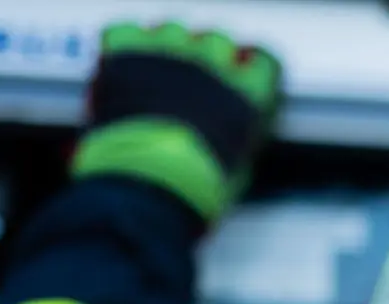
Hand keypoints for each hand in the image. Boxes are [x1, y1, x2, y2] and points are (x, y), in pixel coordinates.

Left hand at [71, 21, 282, 223]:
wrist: (148, 181)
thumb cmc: (195, 186)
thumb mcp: (238, 168)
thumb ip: (239, 137)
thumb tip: (232, 139)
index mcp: (247, 93)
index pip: (262, 61)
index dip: (250, 68)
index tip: (243, 73)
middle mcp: (213, 65)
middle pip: (217, 41)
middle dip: (207, 59)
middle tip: (193, 84)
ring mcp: (170, 55)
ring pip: (174, 32)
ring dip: (168, 50)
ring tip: (157, 76)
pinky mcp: (128, 54)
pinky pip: (126, 32)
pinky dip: (126, 45)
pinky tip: (125, 66)